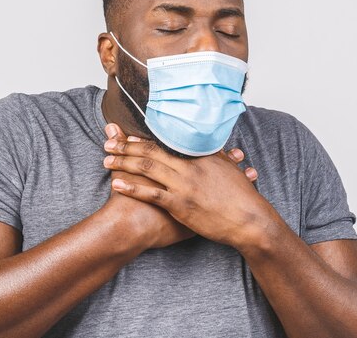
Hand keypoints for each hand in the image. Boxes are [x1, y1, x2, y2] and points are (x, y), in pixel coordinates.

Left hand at [103, 134, 275, 250]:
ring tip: (106, 159)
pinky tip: (116, 183)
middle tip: (108, 142)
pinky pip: (151, 194)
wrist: (249, 220)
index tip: (127, 136)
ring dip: (123, 162)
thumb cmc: (242, 197)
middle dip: (126, 147)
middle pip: (151, 152)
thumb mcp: (231, 170)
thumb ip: (217, 157)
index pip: (166, 142)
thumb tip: (212, 148)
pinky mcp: (180, 204)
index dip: (144, 139)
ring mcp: (184, 185)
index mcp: (200, 156)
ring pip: (147, 168)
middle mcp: (189, 166)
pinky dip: (131, 187)